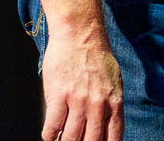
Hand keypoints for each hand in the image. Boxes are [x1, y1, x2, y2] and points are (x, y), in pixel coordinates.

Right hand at [31, 0, 124, 140]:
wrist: (80, 34)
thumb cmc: (96, 56)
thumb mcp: (113, 80)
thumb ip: (110, 103)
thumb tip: (106, 124)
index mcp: (114, 102)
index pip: (113, 137)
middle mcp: (98, 105)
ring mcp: (78, 101)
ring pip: (70, 138)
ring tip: (61, 140)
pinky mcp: (59, 96)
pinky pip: (52, 126)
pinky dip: (49, 135)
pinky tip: (49, 135)